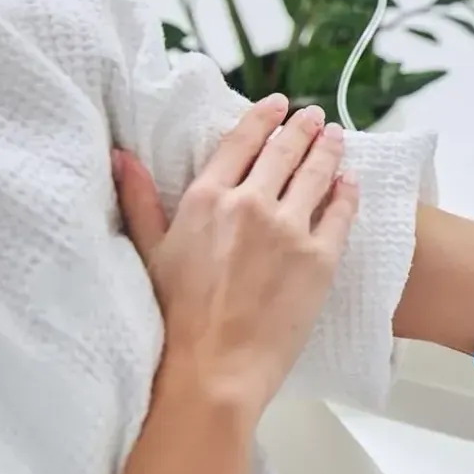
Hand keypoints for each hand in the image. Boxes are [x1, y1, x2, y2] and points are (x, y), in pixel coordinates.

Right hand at [114, 96, 357, 412]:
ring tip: (335, 136)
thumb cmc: (174, 318)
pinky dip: (347, 192)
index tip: (277, 106)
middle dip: (301, 129)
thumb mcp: (148, 251)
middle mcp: (250, 204)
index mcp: (206, 198)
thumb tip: (122, 156)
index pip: (241, 142)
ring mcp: (289, 230)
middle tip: (314, 116)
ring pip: (317, 175)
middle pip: (284, 152)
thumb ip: (139, 198)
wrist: (213, 368)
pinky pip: (341, 214)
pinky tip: (351, 181)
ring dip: (328, 150)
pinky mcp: (320, 259)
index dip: (262, 119)